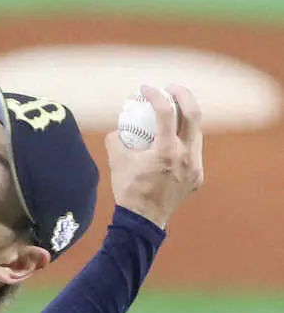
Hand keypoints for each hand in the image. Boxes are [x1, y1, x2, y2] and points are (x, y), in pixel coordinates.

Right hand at [105, 84, 203, 229]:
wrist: (142, 222)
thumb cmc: (129, 192)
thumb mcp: (117, 163)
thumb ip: (115, 140)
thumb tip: (117, 129)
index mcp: (166, 151)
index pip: (165, 112)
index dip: (155, 95)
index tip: (145, 89)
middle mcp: (186, 156)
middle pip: (193, 113)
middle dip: (182, 95)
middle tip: (170, 89)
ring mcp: (194, 167)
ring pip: (196, 132)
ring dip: (186, 117)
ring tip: (173, 112)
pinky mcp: (196, 177)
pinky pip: (194, 151)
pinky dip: (184, 140)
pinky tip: (174, 140)